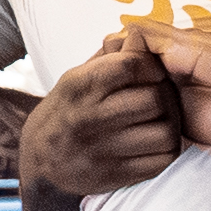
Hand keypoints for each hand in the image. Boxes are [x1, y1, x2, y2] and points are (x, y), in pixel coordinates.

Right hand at [15, 51, 191, 196]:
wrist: (39, 161)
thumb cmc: (67, 110)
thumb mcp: (76, 78)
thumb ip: (108, 58)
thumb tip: (140, 35)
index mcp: (81, 85)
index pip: (133, 64)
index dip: (152, 65)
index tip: (153, 72)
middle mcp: (89, 116)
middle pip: (155, 98)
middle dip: (166, 95)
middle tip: (163, 97)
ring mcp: (101, 149)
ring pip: (164, 131)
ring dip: (170, 124)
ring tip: (162, 120)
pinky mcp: (112, 175)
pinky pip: (161, 160)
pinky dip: (166, 150)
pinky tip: (156, 142)